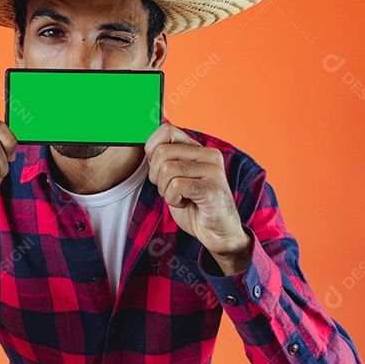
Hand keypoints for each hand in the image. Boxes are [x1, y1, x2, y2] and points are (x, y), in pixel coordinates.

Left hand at [145, 122, 249, 259]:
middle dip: (155, 175)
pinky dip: (173, 199)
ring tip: (178, 197)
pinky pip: (176, 186)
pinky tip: (185, 203)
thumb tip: (146, 147)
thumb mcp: (177, 177)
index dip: (152, 149)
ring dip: (164, 189)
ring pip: (166, 169)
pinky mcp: (212, 188)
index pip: (166, 130)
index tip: (157, 169)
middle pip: (162, 152)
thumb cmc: (195, 206)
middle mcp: (209, 154)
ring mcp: (213, 170)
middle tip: (168, 189)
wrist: (218, 232)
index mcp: (199, 149)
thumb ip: (166, 160)